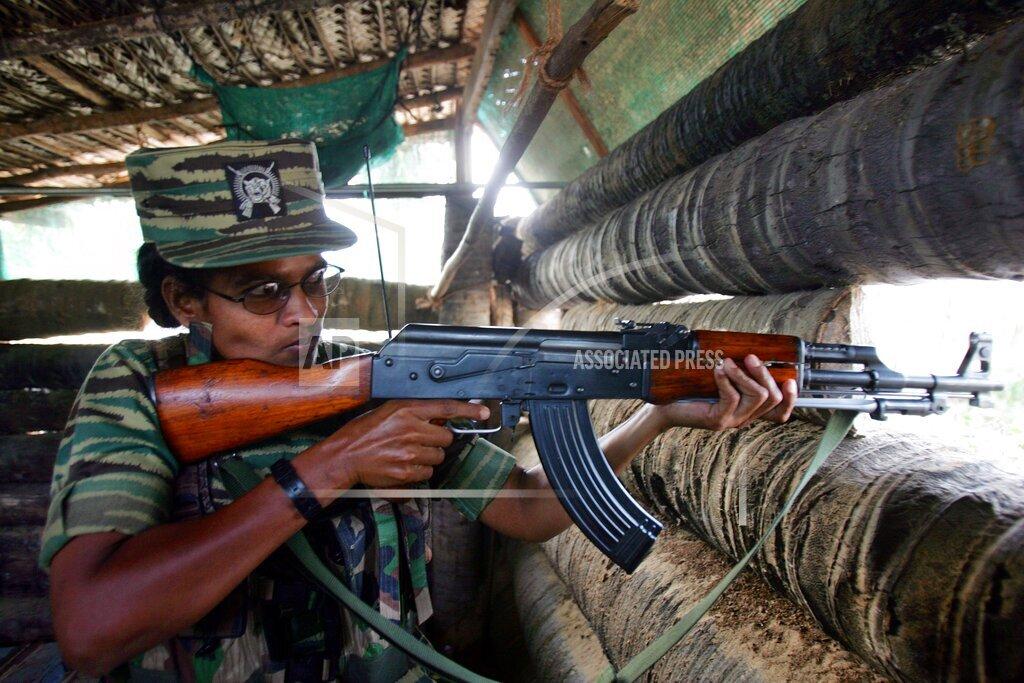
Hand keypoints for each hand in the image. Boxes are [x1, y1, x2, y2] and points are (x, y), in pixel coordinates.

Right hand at [293, 399, 488, 501]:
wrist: (346, 456)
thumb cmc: (364, 432)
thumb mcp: (389, 411)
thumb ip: (415, 412)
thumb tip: (440, 416)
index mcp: (407, 409)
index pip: (446, 407)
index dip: (469, 409)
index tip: (485, 412)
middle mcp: (411, 429)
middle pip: (446, 437)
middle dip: (437, 440)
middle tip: (419, 441)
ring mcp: (410, 452)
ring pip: (438, 457)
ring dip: (429, 457)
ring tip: (407, 453)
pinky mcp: (407, 472)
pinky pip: (428, 473)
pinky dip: (420, 472)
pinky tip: (404, 465)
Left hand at [650, 355, 796, 431]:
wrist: (665, 406)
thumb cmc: (691, 389)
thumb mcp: (718, 378)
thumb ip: (736, 370)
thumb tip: (747, 346)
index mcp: (748, 409)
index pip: (779, 412)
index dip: (791, 398)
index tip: (790, 378)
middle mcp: (744, 417)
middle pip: (772, 398)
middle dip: (764, 373)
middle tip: (749, 357)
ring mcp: (732, 421)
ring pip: (756, 397)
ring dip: (744, 375)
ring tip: (727, 362)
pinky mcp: (718, 420)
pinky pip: (732, 397)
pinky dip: (726, 379)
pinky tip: (718, 370)